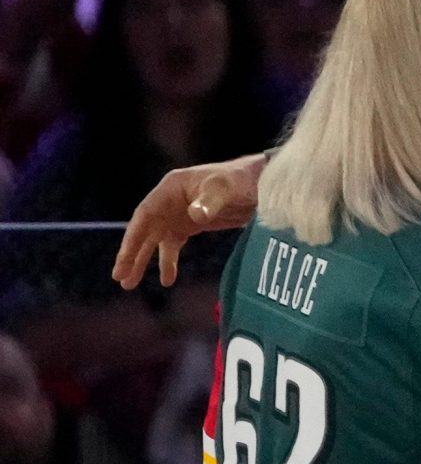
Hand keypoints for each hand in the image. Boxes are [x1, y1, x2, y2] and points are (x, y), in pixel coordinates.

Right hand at [112, 155, 267, 290]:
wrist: (258, 183)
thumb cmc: (239, 180)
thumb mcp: (224, 189)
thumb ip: (209, 202)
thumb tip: (195, 216)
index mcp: (170, 188)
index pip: (145, 215)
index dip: (133, 237)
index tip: (124, 257)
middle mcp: (168, 202)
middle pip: (144, 230)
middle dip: (131, 254)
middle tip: (119, 277)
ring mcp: (178, 214)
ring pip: (154, 241)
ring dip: (142, 261)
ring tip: (129, 283)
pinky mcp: (190, 226)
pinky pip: (172, 246)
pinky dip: (168, 262)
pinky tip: (166, 280)